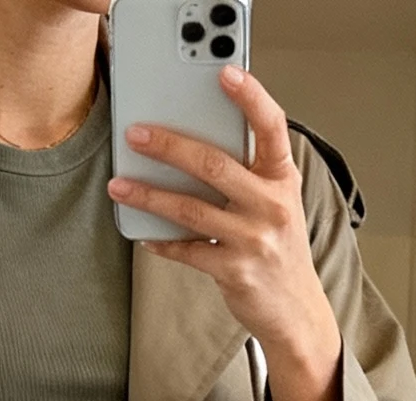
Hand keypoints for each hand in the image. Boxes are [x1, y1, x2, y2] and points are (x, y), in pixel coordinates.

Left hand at [108, 67, 344, 400]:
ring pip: (191, 209)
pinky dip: (162, 242)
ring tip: (120, 183)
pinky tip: (144, 233)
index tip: (224, 75)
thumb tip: (192, 148)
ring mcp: (253, 240)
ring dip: (149, 195)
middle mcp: (271, 205)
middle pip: (214, 165)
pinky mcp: (234, 271)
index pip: (271, 127)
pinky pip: (187, 250)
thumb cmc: (278, 248)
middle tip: (137, 134)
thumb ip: (248, 174)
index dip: (250, 98)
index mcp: (282, 178)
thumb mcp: (276, 203)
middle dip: (169, 146)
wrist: (295, 310)